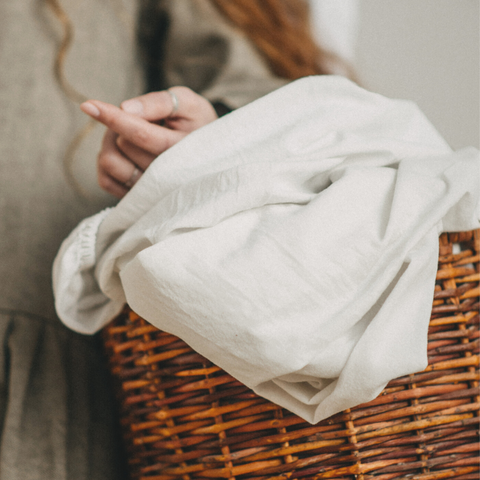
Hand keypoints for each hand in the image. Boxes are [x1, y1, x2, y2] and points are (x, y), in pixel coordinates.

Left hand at [80, 87, 217, 197]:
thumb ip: (160, 102)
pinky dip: (106, 162)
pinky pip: (105, 180)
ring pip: (110, 163)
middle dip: (121, 125)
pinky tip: (123, 154)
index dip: (113, 117)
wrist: (209, 154)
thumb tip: (126, 109)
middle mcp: (167, 176)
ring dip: (112, 143)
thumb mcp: (188, 103)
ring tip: (129, 135)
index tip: (89, 104)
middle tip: (137, 119)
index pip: (141, 133)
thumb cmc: (196, 123)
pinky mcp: (138, 200)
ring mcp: (151, 192)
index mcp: (182, 150)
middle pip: (122, 144)